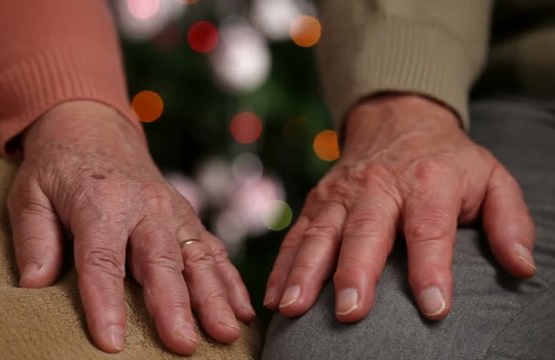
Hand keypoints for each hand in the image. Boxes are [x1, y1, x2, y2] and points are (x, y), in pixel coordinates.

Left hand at [7, 101, 254, 354]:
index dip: (106, 302)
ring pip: (197, 257)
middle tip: (184, 344)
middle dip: (175, 305)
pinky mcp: (186, 215)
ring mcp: (171, 210)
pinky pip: (212, 247)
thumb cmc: (58, 166)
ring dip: (214, 297)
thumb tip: (35, 286)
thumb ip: (34, 238)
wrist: (93, 125)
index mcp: (100, 201)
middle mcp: (143, 206)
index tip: (111, 342)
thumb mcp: (30, 193)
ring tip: (228, 333)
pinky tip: (243, 307)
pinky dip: (230, 278)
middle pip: (160, 261)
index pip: (102, 259)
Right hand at [264, 94, 535, 320]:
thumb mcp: (491, 178)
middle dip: (355, 271)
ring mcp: (342, 194)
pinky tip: (274, 297)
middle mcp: (379, 187)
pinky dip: (283, 266)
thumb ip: (510, 221)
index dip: (432, 267)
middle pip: (365, 231)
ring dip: (305, 272)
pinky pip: (297, 235)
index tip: (433, 307)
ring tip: (294, 309)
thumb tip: (521, 267)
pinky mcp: (318, 202)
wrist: (398, 120)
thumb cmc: (447, 161)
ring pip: (320, 234)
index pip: (429, 228)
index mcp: (427, 182)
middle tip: (351, 311)